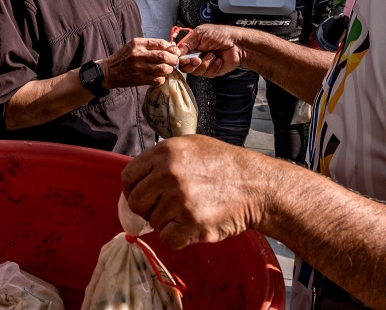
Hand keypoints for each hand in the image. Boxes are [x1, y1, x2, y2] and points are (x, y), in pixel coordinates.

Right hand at [100, 38, 179, 88]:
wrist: (109, 71)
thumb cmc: (124, 57)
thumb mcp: (134, 45)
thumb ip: (150, 45)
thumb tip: (170, 46)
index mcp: (138, 43)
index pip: (161, 43)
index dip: (172, 48)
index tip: (175, 51)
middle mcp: (139, 54)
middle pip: (164, 56)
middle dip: (174, 59)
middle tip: (175, 61)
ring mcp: (139, 68)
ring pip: (163, 69)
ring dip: (169, 70)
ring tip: (167, 69)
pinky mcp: (139, 79)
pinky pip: (157, 80)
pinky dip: (162, 79)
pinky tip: (159, 77)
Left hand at [121, 135, 280, 249]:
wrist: (257, 186)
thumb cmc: (225, 166)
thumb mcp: (191, 147)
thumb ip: (161, 160)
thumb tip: (138, 181)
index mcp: (165, 152)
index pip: (128, 177)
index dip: (132, 190)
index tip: (141, 197)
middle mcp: (168, 173)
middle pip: (136, 202)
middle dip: (148, 209)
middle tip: (167, 209)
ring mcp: (179, 198)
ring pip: (153, 222)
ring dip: (168, 223)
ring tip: (190, 212)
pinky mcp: (191, 222)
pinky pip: (168, 239)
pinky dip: (179, 238)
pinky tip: (193, 226)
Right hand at [176, 25, 245, 77]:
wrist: (238, 44)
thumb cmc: (222, 35)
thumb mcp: (200, 33)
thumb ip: (186, 42)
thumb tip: (177, 51)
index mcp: (192, 45)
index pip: (180, 56)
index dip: (181, 59)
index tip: (185, 58)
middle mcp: (197, 55)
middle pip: (185, 67)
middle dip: (192, 64)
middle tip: (198, 58)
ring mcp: (205, 64)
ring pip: (196, 72)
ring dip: (205, 63)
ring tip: (213, 55)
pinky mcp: (213, 71)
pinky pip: (208, 74)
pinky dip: (214, 66)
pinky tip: (219, 60)